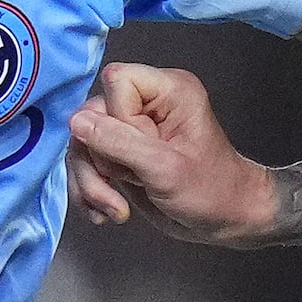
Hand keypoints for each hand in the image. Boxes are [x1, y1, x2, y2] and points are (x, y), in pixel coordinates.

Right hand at [67, 61, 273, 243]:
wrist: (225, 220)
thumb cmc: (212, 191)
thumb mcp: (165, 169)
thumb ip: (119, 143)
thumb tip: (76, 121)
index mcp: (168, 91)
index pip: (116, 81)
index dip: (115, 118)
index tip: (136, 152)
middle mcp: (147, 103)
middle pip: (92, 115)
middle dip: (97, 160)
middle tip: (120, 188)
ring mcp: (132, 130)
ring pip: (84, 143)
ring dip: (91, 182)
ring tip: (113, 211)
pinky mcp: (122, 154)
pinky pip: (88, 163)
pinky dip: (90, 191)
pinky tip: (106, 213)